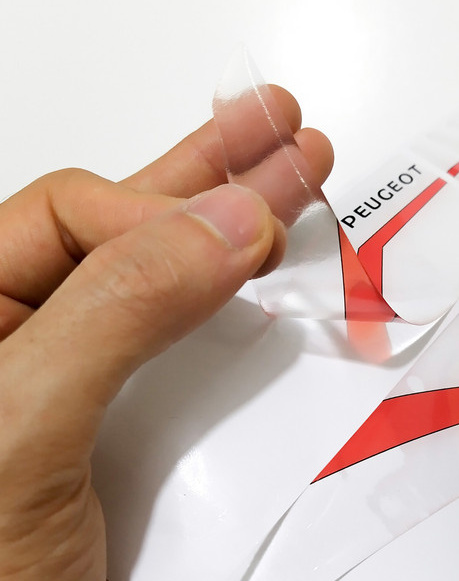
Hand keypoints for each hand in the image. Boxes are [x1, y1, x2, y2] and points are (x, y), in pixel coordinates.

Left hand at [0, 88, 332, 580]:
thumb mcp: (18, 437)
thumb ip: (118, 314)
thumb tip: (218, 228)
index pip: (74, 221)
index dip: (161, 213)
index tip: (238, 233)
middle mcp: (39, 355)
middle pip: (137, 236)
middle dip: (218, 178)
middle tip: (282, 130)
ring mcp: (110, 401)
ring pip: (192, 301)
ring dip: (255, 244)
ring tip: (307, 181)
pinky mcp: (166, 450)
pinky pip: (228, 377)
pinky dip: (274, 341)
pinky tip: (305, 299)